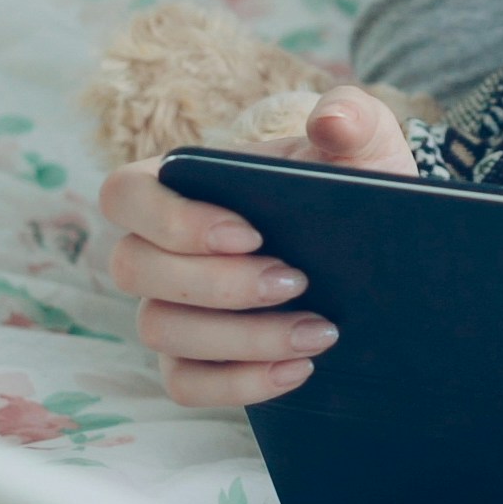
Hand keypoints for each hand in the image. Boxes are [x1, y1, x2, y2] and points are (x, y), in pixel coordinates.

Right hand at [100, 85, 417, 407]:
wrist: (376, 254)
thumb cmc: (350, 188)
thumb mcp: (365, 148)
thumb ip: (354, 118)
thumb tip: (332, 120)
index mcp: (182, 184)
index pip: (126, 194)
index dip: (171, 218)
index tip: (249, 233)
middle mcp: (159, 249)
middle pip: (135, 269)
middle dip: (217, 283)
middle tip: (298, 282)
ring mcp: (169, 308)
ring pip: (161, 331)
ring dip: (242, 337)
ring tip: (320, 331)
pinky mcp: (193, 360)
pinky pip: (185, 385)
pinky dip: (238, 384)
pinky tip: (298, 369)